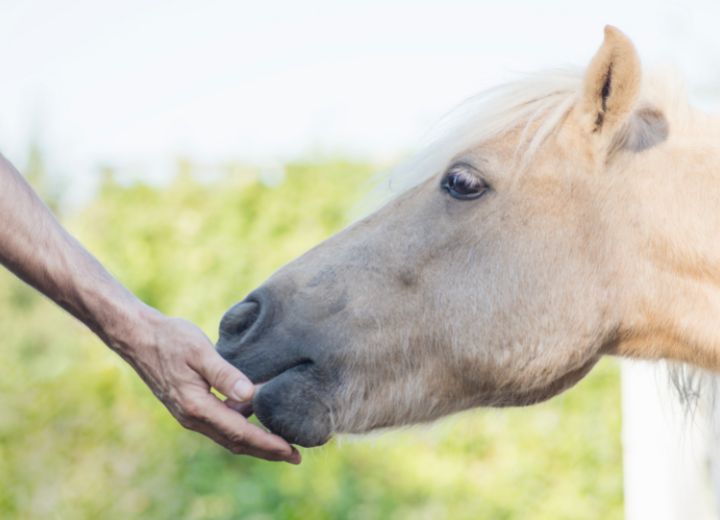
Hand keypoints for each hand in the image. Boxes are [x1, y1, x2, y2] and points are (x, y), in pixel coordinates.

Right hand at [118, 309, 300, 463]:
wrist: (138, 337)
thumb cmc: (171, 339)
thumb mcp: (201, 351)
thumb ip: (225, 374)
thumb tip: (250, 395)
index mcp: (198, 406)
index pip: (241, 432)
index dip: (268, 443)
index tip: (291, 450)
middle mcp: (194, 417)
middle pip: (237, 442)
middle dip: (267, 450)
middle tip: (295, 457)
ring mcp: (190, 414)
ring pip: (229, 435)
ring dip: (255, 441)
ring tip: (281, 440)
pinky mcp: (190, 406)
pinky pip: (220, 424)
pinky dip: (241, 425)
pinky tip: (255, 413)